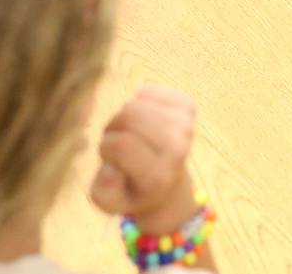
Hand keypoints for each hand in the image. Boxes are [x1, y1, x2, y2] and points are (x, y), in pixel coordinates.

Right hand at [90, 85, 198, 233]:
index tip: (110, 158)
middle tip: (117, 140)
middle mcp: (177, 152)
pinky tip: (143, 115)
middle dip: (113, 126)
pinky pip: (151, 90)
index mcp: (158, 178)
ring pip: (138, 102)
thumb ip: (103, 192)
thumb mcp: (110, 201)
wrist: (167, 183)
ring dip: (124, 113)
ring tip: (128, 130)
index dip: (106, 147)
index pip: (121, 145)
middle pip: (130, 116)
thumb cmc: (133, 190)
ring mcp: (186, 127)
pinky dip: (140, 99)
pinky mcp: (187, 108)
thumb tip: (112, 171)